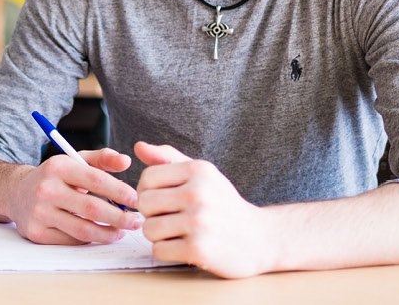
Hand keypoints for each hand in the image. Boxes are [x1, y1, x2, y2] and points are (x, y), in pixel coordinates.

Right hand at [5, 149, 141, 244]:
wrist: (16, 192)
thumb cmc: (54, 177)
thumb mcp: (74, 161)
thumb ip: (102, 159)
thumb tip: (126, 161)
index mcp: (58, 167)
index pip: (96, 179)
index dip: (120, 191)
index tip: (137, 200)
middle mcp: (46, 189)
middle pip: (92, 208)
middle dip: (120, 218)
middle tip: (137, 221)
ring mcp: (39, 213)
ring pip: (83, 229)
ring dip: (108, 233)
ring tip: (121, 231)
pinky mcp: (36, 233)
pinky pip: (71, 240)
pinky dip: (90, 239)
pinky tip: (100, 234)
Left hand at [132, 142, 275, 277]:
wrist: (261, 239)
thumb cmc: (224, 205)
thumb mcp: (203, 175)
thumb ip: (169, 158)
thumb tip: (138, 147)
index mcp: (198, 170)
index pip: (147, 178)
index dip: (149, 191)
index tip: (164, 200)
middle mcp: (198, 193)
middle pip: (144, 203)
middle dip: (153, 214)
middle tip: (172, 219)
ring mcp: (199, 222)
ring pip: (148, 229)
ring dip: (159, 235)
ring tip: (178, 233)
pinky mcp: (198, 249)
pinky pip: (158, 250)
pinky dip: (168, 252)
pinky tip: (185, 247)